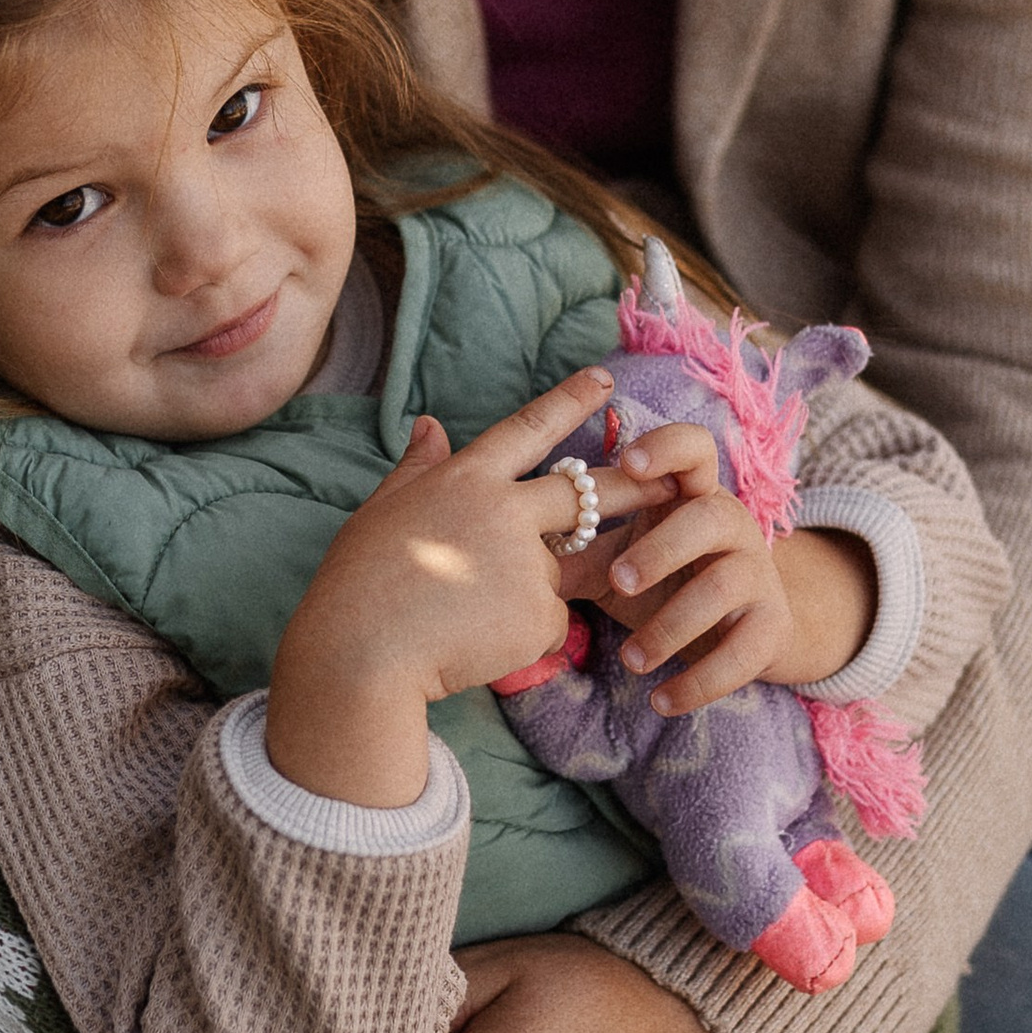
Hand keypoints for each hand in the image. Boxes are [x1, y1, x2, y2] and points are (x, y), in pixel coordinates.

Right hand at [266, 370, 611, 803]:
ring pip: (561, 571)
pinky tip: (478, 645)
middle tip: (673, 482)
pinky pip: (550, 624)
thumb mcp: (382, 509)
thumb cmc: (358, 582)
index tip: (606, 380)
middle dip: (636, 486)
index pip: (529, 428)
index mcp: (467, 478)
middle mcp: (507, 511)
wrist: (364, 652)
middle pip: (589, 491)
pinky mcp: (541, 614)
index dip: (570, 401)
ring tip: (474, 611)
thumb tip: (430, 424)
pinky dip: (524, 636)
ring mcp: (529, 562)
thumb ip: (417, 467)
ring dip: (539, 588)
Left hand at [584, 422, 869, 709]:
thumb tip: (507, 554)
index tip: (627, 463)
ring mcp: (757, 575)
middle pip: (709, 518)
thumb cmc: (667, 580)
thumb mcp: (619, 560)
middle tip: (619, 581)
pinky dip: (700, 681)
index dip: (665, 448)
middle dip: (661, 548)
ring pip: (722, 587)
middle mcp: (732, 525)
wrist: (748, 629)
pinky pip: (742, 652)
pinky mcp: (771, 627)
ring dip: (671, 625)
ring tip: (630, 660)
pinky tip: (662, 701)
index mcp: (692, 495)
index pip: (693, 448)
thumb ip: (575, 553)